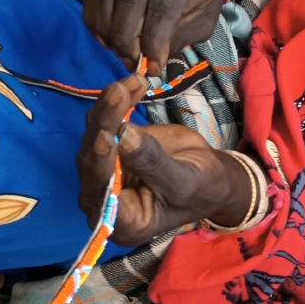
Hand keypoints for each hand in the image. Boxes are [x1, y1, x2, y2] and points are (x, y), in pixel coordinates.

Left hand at [75, 73, 251, 245]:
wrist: (211, 176)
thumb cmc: (202, 190)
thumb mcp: (183, 182)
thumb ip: (152, 163)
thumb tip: (123, 135)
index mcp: (122, 221)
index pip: (100, 195)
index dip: (99, 167)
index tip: (106, 139)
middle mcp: (104, 197)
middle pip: (93, 159)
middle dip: (105, 124)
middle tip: (118, 94)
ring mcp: (104, 169)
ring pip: (95, 134)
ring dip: (110, 106)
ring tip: (129, 83)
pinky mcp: (111, 144)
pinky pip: (106, 121)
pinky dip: (117, 101)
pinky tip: (132, 83)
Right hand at [83, 0, 236, 74]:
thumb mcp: (202, 24)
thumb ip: (177, 39)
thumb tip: (148, 59)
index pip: (165, 4)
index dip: (153, 39)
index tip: (151, 66)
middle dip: (125, 35)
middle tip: (130, 59)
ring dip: (106, 25)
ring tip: (116, 48)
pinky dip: (94, 15)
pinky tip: (105, 34)